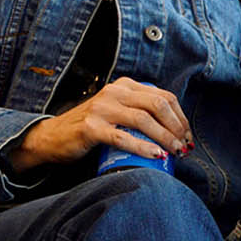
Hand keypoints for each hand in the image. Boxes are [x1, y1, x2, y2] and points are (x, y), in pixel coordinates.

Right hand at [8, 77, 191, 172]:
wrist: (52, 137)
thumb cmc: (91, 127)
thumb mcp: (117, 110)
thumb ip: (140, 111)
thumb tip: (176, 131)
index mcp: (125, 85)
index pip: (164, 96)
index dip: (180, 117)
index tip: (187, 136)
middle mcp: (114, 92)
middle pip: (158, 104)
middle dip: (177, 126)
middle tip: (184, 146)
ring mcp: (102, 108)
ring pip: (144, 119)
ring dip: (165, 137)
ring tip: (175, 152)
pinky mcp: (91, 127)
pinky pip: (123, 137)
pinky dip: (143, 147)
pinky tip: (156, 155)